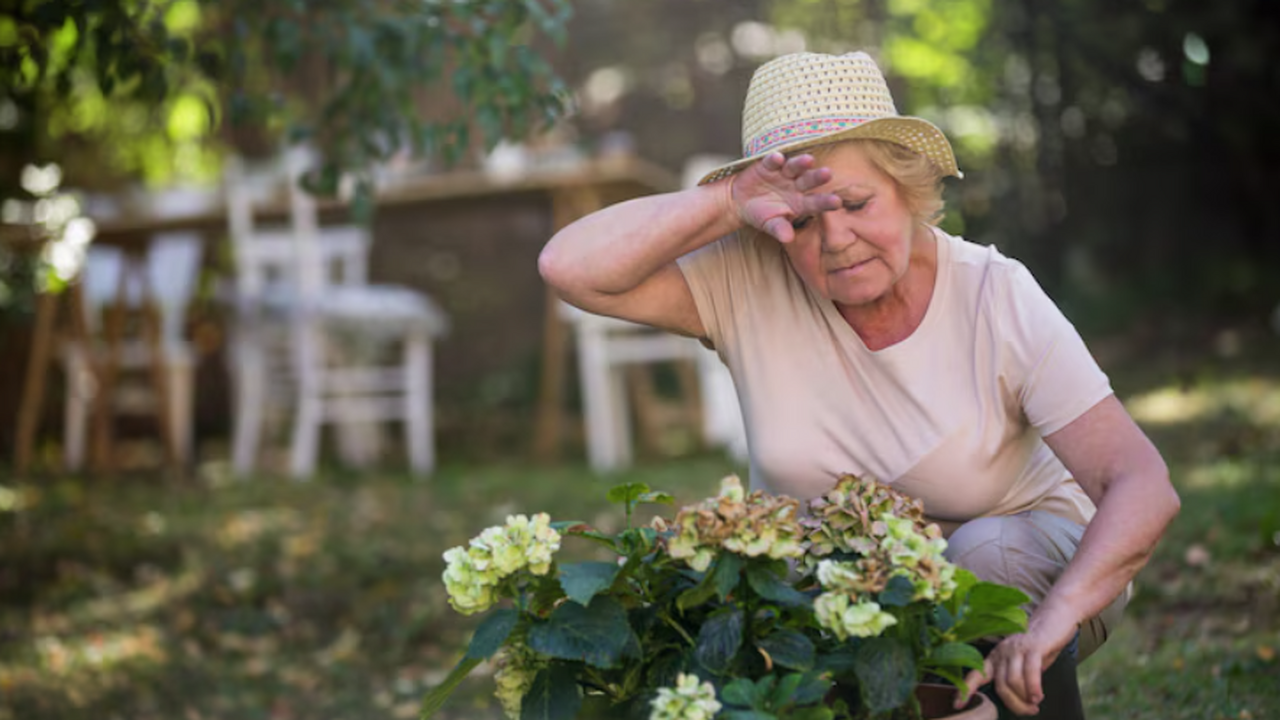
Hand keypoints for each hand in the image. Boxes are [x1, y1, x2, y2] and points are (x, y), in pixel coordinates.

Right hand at [726, 152, 840, 243]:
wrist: (740, 202)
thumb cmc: (760, 214)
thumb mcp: (769, 224)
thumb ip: (779, 229)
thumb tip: (788, 238)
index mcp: (801, 203)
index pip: (816, 202)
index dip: (826, 202)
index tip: (837, 202)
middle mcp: (796, 186)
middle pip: (809, 180)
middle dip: (817, 177)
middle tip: (828, 173)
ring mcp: (783, 174)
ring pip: (794, 167)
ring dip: (800, 163)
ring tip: (808, 160)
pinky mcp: (768, 165)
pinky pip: (772, 161)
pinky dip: (775, 159)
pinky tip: (778, 158)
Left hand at [954, 606, 1079, 714]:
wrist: (1056, 617)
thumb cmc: (1041, 645)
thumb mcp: (1024, 664)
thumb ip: (1017, 679)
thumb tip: (1019, 702)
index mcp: (996, 657)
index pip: (976, 674)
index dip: (965, 690)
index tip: (957, 705)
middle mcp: (1002, 652)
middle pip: (1001, 686)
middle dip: (1015, 704)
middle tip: (1029, 710)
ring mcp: (1016, 648)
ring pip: (1013, 681)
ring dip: (1025, 698)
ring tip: (1035, 704)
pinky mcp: (1033, 646)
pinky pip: (1030, 671)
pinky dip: (1033, 687)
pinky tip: (1038, 696)